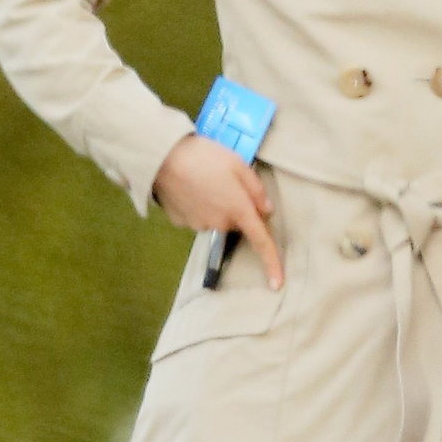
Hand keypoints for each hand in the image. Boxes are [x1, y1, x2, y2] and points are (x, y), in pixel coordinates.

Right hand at [152, 134, 283, 288]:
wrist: (163, 157)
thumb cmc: (205, 157)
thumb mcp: (239, 164)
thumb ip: (256, 189)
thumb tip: (266, 210)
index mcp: (239, 210)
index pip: (261, 242)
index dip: (272, 263)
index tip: (277, 284)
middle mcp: (220, 223)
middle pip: (237, 222)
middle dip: (238, 207)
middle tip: (227, 181)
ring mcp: (199, 225)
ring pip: (217, 219)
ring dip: (217, 205)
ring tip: (204, 178)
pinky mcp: (181, 222)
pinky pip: (198, 217)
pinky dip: (198, 205)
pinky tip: (190, 186)